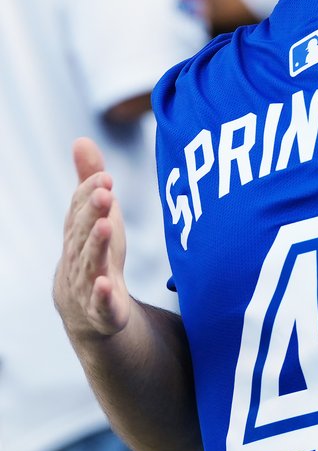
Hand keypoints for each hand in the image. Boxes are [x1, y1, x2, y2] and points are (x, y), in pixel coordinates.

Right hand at [55, 138, 132, 339]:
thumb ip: (89, 182)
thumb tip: (81, 139)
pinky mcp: (103, 311)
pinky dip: (103, 295)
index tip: (105, 176)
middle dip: (92, 213)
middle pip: (83, 233)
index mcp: (77, 234)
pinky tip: (107, 284)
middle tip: (105, 193)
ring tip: (106, 226)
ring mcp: (87, 285)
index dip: (90, 194)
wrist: (85, 311)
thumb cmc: (93, 252)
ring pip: (90, 264)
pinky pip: (101, 304)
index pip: (79, 211)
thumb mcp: (94, 217)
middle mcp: (78, 257)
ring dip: (96, 245)